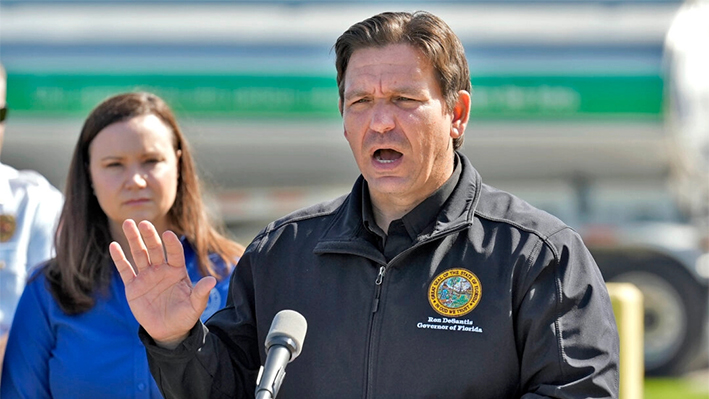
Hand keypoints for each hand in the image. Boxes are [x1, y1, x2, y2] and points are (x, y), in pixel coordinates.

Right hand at [109, 219, 215, 347]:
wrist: (169, 331)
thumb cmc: (185, 316)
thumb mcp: (195, 305)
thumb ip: (201, 292)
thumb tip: (212, 281)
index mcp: (177, 271)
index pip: (175, 253)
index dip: (172, 244)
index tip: (168, 234)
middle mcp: (161, 270)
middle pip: (155, 248)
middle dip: (149, 235)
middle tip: (143, 222)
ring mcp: (146, 276)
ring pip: (139, 254)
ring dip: (134, 240)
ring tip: (128, 224)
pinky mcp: (133, 287)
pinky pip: (125, 270)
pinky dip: (119, 258)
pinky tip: (114, 246)